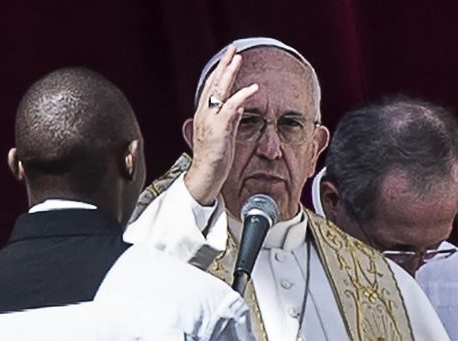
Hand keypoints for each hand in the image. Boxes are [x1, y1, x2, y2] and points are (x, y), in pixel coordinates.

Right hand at [183, 45, 259, 205]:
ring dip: (229, 73)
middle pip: (213, 83)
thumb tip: (240, 106)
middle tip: (232, 49)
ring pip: (219, 90)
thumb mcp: (225, 135)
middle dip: (223, 64)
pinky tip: (253, 88)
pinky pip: (231, 107)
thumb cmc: (214, 159)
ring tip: (238, 58)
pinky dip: (242, 96)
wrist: (205, 176)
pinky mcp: (218, 129)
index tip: (228, 58)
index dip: (220, 71)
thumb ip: (231, 118)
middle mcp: (205, 114)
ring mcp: (210, 120)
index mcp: (205, 114)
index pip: (212, 87)